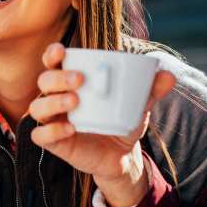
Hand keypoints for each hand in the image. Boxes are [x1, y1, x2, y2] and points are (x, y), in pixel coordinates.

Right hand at [29, 43, 174, 206]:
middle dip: (58, 77)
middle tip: (80, 80)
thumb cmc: (122, 120)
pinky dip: (52, 131)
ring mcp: (53, 120)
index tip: (62, 50)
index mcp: (71, 81)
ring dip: (53, 101)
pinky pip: (40, 135)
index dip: (52, 54)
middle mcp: (57, 98)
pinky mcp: (54, 142)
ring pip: (38, 107)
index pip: (53, 62)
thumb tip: (169, 75)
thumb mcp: (138, 104)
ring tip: (75, 102)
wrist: (122, 156)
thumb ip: (151, 90)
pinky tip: (69, 129)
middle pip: (44, 81)